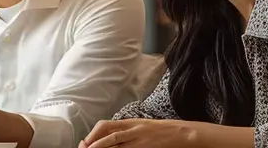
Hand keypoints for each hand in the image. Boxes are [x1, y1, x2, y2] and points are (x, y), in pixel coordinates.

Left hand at [79, 119, 195, 147]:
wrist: (181, 132)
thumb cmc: (161, 131)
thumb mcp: (141, 127)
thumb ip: (126, 131)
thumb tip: (110, 138)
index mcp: (129, 122)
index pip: (106, 125)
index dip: (93, 133)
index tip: (85, 141)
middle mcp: (132, 128)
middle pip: (107, 133)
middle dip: (93, 142)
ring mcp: (138, 138)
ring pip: (115, 141)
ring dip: (101, 147)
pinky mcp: (144, 146)